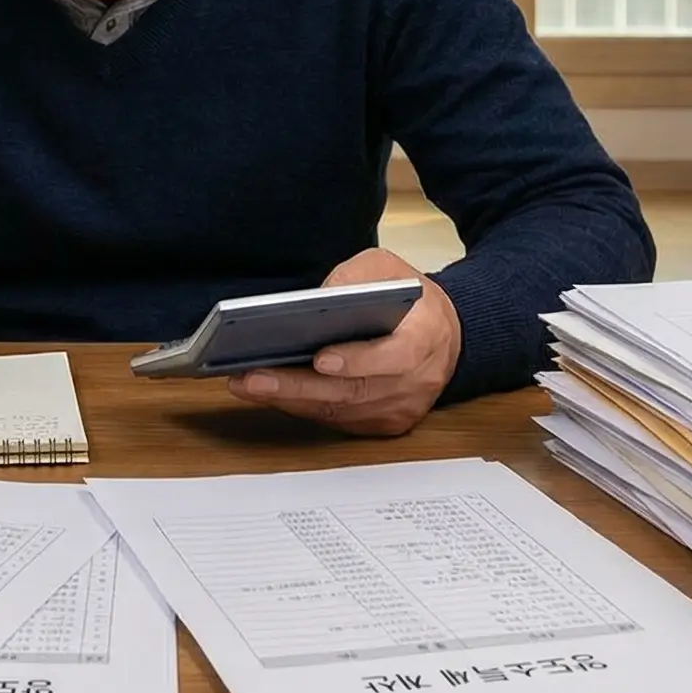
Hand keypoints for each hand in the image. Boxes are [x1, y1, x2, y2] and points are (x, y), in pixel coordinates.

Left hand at [228, 249, 460, 436]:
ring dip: (290, 400)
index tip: (319, 359)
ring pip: (341, 411)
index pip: (395, 357)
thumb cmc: (412, 301)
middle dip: (298, 386)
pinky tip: (269, 393)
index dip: (357, 361)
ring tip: (246, 384)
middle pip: (354, 392)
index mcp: (427, 337)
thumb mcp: (389, 268)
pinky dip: (302, 407)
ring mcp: (401, 408)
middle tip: (252, 377)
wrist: (445, 337)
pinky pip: (338, 420)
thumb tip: (320, 297)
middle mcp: (418, 381)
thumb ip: (358, 276)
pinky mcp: (384, 424)